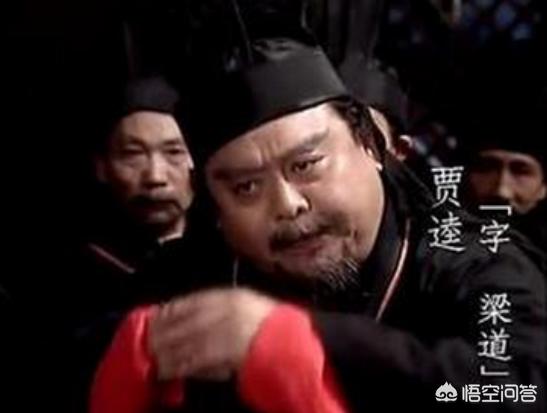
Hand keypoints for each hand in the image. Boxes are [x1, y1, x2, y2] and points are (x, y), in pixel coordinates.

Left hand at [149, 288, 277, 380]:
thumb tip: (181, 319)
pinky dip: (180, 365)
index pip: (190, 302)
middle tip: (146, 343)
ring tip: (153, 361)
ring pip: (188, 341)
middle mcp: (226, 310)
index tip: (152, 319)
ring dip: (167, 352)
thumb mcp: (243, 308)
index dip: (168, 312)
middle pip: (184, 321)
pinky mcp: (230, 351)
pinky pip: (198, 359)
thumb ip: (216, 312)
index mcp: (228, 297)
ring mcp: (228, 330)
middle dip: (162, 333)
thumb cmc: (267, 328)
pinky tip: (168, 370)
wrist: (292, 345)